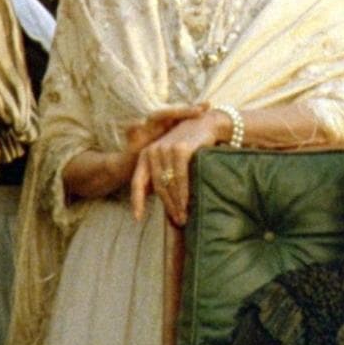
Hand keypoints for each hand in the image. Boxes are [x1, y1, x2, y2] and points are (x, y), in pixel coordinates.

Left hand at [130, 106, 223, 224]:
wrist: (207, 124)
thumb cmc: (190, 144)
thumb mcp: (170, 157)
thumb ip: (161, 174)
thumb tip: (158, 199)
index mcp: (146, 155)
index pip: (137, 182)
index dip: (137, 201)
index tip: (137, 218)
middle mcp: (152, 151)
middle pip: (157, 185)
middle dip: (168, 206)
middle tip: (177, 220)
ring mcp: (166, 149)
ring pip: (169, 183)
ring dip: (176, 203)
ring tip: (183, 217)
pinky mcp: (180, 149)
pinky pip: (180, 177)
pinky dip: (184, 193)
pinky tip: (187, 203)